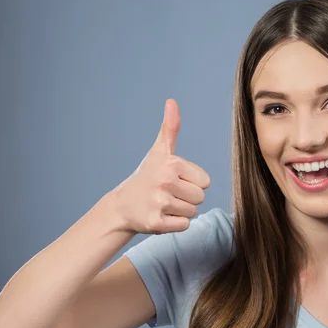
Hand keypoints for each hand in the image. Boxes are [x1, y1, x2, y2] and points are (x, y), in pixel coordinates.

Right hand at [111, 99, 210, 233]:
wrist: (122, 206)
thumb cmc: (146, 176)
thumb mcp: (159, 151)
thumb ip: (170, 127)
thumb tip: (172, 101)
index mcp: (172, 164)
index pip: (205, 182)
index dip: (191, 183)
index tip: (173, 181)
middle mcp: (165, 182)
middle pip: (200, 198)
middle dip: (187, 199)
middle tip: (167, 194)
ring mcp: (160, 203)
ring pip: (192, 213)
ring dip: (180, 212)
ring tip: (162, 204)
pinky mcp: (156, 223)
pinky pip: (184, 226)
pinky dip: (174, 224)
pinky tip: (160, 216)